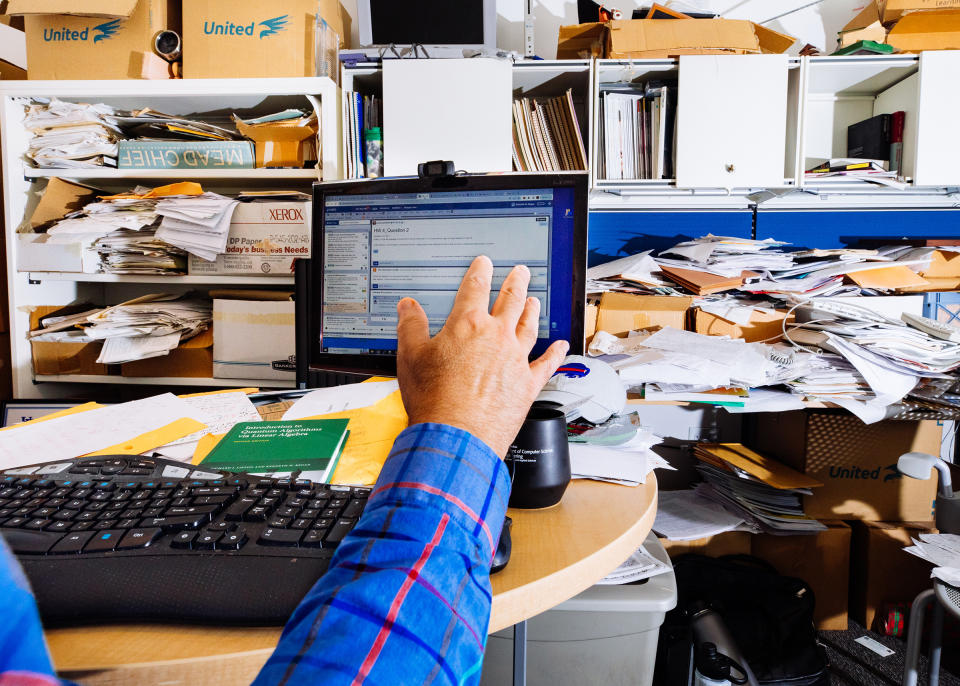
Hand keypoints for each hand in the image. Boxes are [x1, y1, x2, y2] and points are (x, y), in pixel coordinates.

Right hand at [396, 255, 569, 456]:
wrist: (456, 436)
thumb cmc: (433, 400)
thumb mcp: (410, 357)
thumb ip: (410, 327)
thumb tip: (408, 307)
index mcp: (467, 325)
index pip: (475, 288)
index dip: (480, 271)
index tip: (485, 263)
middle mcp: (496, 337)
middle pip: (510, 301)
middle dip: (515, 283)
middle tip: (521, 272)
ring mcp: (515, 359)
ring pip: (528, 327)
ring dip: (532, 311)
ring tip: (534, 300)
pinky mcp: (527, 384)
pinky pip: (546, 364)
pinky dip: (555, 354)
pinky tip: (561, 346)